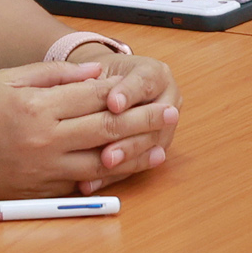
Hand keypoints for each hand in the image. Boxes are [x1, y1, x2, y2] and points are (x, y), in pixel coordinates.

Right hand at [0, 60, 178, 198]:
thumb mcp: (5, 78)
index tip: (154, 88)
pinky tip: (121, 172)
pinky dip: (103, 180)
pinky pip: (76, 187)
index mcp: (36, 107)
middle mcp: (42, 141)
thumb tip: (91, 74)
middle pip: (105, 131)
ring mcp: (38, 171)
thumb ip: (51, 75)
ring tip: (159, 148)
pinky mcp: (33, 193)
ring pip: (98, 165)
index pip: (94, 98)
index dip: (127, 94)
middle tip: (171, 115)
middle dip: (142, 122)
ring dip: (133, 156)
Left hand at [66, 50, 182, 193]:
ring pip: (151, 146)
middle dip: (130, 137)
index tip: (112, 104)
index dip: (129, 93)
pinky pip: (139, 164)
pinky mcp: (156, 150)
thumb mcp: (95, 71)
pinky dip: (115, 174)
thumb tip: (84, 89)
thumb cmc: (100, 77)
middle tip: (109, 148)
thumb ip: (92, 80)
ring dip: (127, 158)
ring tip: (105, 164)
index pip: (144, 82)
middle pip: (154, 121)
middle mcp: (167, 100)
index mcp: (156, 74)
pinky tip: (96, 181)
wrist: (108, 89)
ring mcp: (165, 127)